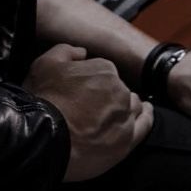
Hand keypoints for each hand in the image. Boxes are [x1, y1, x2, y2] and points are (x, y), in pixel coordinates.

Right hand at [23, 43, 153, 181]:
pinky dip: (147, 117)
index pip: (105, 71)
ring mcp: (125, 115)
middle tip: (93, 105)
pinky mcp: (126, 140)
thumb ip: (67, 51)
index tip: (83, 90)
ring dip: (126, 106)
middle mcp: (119, 90)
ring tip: (116, 112)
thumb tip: (83, 53)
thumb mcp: (46, 62)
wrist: (44, 138)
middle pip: (119, 89)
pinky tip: (146, 113)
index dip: (93, 80)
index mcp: (104, 69)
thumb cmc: (44, 99)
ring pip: (133, 106)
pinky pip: (144, 125)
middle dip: (110, 94)